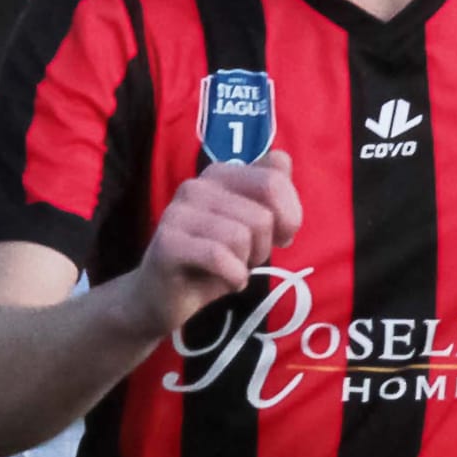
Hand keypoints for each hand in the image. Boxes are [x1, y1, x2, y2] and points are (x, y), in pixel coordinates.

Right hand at [126, 150, 300, 339]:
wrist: (166, 296)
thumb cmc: (214, 260)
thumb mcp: (251, 226)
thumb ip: (270, 191)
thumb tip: (282, 160)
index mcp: (219, 175)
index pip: (275, 179)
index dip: (290, 215)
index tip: (280, 237)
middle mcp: (197, 186)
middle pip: (262, 215)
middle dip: (264, 246)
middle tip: (247, 258)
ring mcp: (178, 212)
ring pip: (242, 237)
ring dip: (245, 264)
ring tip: (231, 269)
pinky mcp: (168, 243)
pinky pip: (219, 257)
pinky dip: (234, 277)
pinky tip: (227, 281)